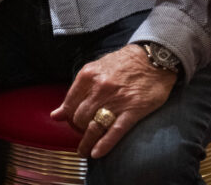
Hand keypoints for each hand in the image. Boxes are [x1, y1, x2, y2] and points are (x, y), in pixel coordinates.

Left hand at [50, 44, 175, 158]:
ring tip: (84, 151)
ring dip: (86, 143)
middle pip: (79, 118)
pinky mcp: (133, 110)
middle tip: (81, 134)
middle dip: (78, 130)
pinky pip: (114, 132)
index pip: (69, 105)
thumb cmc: (124, 62)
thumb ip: (78, 89)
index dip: (69, 118)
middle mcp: (99, 88)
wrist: (154, 56)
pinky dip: (104, 145)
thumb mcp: (97, 67)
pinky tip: (96, 153)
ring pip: (94, 128)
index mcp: (88, 75)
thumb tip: (56, 114)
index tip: (72, 123)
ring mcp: (116, 100)